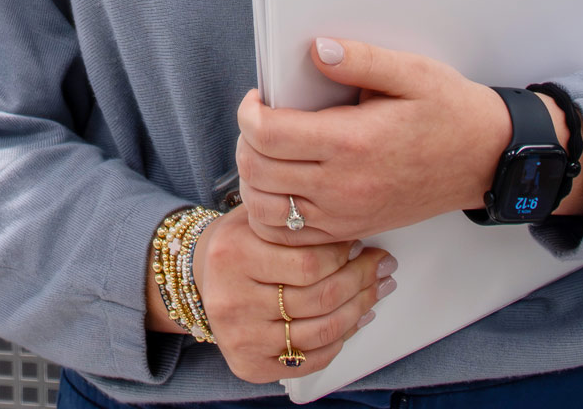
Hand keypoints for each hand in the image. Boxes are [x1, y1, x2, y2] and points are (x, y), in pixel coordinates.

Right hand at [190, 209, 391, 383]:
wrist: (202, 280)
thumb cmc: (239, 244)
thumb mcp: (256, 218)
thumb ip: (295, 218)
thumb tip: (355, 225)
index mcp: (232, 255)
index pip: (308, 262)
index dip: (344, 254)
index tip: (361, 244)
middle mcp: (232, 301)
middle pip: (319, 298)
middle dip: (360, 280)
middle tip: (380, 265)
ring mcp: (242, 337)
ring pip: (321, 330)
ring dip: (359, 310)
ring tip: (375, 290)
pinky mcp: (250, 365)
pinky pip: (310, 359)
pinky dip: (341, 340)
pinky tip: (355, 319)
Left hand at [236, 37, 582, 244]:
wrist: (485, 160)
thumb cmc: (450, 113)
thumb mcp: (413, 72)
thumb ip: (360, 58)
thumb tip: (316, 50)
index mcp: (352, 142)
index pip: (267, 134)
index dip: (249, 111)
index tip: (258, 98)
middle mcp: (343, 185)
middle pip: (256, 171)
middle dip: (246, 141)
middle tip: (261, 120)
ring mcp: (345, 214)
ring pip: (265, 209)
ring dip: (253, 180)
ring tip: (269, 152)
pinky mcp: (350, 229)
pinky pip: (290, 235)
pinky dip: (273, 213)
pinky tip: (284, 185)